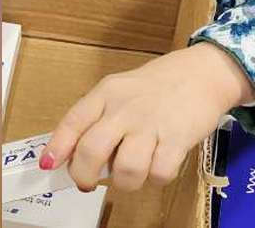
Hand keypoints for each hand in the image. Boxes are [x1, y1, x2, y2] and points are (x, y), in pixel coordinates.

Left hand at [38, 42, 254, 192]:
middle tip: (90, 182)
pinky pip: (159, 174)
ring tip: (131, 174)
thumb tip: (77, 158)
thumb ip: (99, 119)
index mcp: (107, 93)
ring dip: (125, 182)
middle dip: (84, 177)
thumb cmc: (158, 87)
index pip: (73, 121)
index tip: (49, 166)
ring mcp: (152, 124)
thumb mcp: (122, 92)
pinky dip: (156, 178)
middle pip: (92, 151)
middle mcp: (125, 108)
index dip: (57, 147)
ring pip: (125, 170)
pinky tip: (159, 165)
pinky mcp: (178, 138)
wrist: (205, 72)